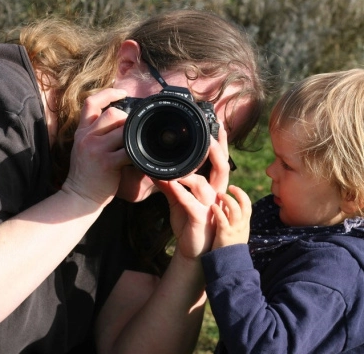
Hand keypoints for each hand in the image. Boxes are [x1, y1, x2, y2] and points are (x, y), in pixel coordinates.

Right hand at [62, 88, 131, 207]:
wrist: (79, 196)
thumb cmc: (86, 174)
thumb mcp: (83, 148)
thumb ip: (94, 134)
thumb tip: (116, 122)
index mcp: (82, 131)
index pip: (91, 103)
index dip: (108, 93)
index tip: (122, 92)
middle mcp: (87, 137)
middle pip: (112, 114)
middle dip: (127, 119)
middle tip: (132, 130)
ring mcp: (96, 149)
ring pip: (121, 129)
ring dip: (133, 135)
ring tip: (136, 143)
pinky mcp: (107, 163)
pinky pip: (128, 151)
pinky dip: (137, 152)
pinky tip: (140, 156)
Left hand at [155, 122, 230, 259]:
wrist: (193, 249)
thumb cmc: (189, 221)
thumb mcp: (179, 199)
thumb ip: (170, 184)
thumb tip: (155, 171)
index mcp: (213, 186)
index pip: (220, 161)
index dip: (221, 145)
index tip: (218, 128)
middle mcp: (216, 193)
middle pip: (222, 167)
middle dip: (216, 150)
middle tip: (209, 136)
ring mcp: (210, 205)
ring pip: (203, 184)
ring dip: (189, 174)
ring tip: (176, 167)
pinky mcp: (200, 218)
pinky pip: (191, 202)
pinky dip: (180, 192)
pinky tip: (171, 184)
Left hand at [211, 185, 251, 249]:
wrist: (227, 265)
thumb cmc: (227, 246)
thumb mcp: (235, 231)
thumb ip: (233, 219)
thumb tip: (228, 205)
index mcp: (244, 223)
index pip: (247, 205)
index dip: (241, 194)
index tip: (233, 188)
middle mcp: (241, 225)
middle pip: (244, 205)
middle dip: (238, 193)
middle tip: (228, 188)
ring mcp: (234, 230)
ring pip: (235, 210)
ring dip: (227, 200)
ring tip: (219, 194)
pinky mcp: (225, 235)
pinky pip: (223, 220)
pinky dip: (218, 212)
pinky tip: (212, 206)